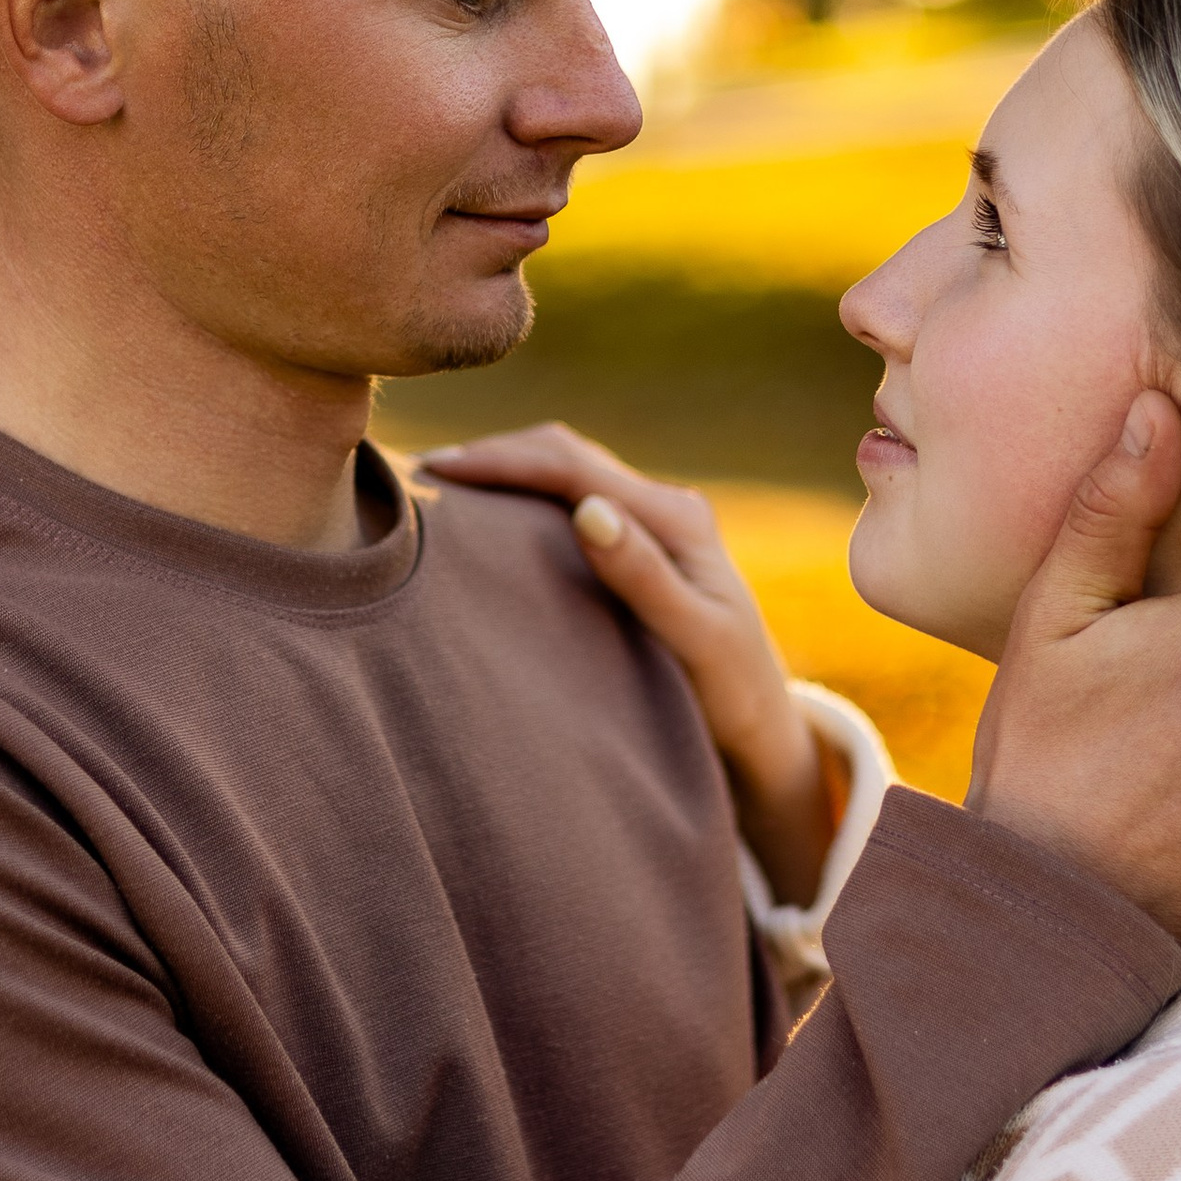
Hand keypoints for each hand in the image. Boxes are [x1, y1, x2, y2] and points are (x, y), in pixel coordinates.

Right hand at [420, 424, 839, 905]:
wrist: (764, 726)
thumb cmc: (731, 694)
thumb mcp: (694, 641)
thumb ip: (644, 577)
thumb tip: (589, 509)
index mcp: (675, 518)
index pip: (572, 467)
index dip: (501, 460)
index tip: (435, 471)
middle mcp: (665, 507)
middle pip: (565, 455)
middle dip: (494, 454)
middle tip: (415, 471)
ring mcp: (652, 524)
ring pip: (565, 473)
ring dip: (506, 470)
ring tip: (438, 485)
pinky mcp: (640, 545)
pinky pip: (570, 502)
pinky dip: (522, 497)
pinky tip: (484, 518)